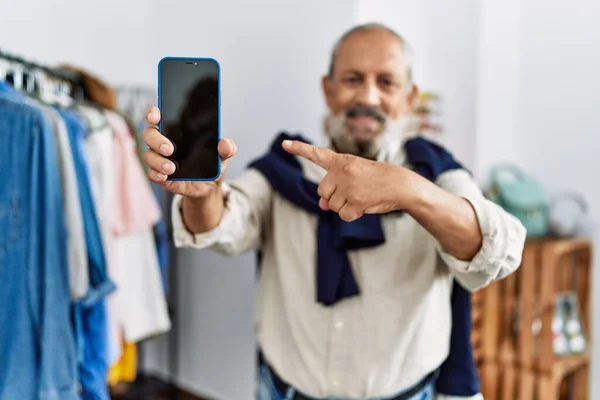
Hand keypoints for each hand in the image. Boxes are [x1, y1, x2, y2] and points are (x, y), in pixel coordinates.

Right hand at [143, 106, 235, 198]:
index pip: (157, 117)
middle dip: (156, 140)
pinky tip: (164, 176)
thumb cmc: (212, 163)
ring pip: (149, 155)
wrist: (211, 186)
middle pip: (149, 135)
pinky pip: (152, 175)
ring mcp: (161, 160)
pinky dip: (156, 175)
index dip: (153, 113)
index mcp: (176, 131)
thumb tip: (225, 143)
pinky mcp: (163, 177)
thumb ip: (227, 147)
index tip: (156, 116)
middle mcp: (163, 143)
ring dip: (157, 161)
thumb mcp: (223, 154)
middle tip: (169, 149)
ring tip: (172, 168)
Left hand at [282, 140, 415, 221]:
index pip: (316, 154)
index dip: (299, 149)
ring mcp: (348, 187)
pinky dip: (352, 215)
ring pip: (333, 206)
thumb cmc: (376, 179)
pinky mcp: (355, 201)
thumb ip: (334, 187)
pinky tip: (364, 206)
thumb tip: (322, 205)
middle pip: (322, 192)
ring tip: (362, 196)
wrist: (400, 185)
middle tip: (353, 191)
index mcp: (342, 161)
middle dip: (334, 196)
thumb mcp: (354, 177)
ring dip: (345, 206)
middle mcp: (342, 171)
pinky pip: (343, 216)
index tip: (284, 144)